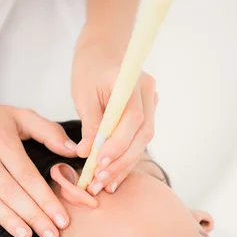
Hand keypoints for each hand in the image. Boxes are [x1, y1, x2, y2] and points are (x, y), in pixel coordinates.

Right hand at [0, 94, 77, 236]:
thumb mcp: (20, 116)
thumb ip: (49, 132)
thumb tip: (74, 151)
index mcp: (3, 142)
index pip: (29, 177)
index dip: (47, 200)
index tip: (63, 219)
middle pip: (11, 192)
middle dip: (34, 216)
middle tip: (52, 235)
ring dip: (8, 220)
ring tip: (28, 236)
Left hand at [72, 30, 157, 194]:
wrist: (104, 51)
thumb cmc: (90, 69)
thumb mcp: (84, 94)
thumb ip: (89, 124)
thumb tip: (86, 154)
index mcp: (133, 82)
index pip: (133, 118)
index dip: (118, 143)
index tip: (100, 162)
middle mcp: (149, 94)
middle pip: (142, 135)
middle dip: (121, 161)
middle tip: (100, 181)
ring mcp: (151, 106)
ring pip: (142, 142)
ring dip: (123, 166)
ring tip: (104, 185)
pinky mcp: (146, 117)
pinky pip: (138, 142)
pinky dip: (125, 160)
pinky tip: (113, 178)